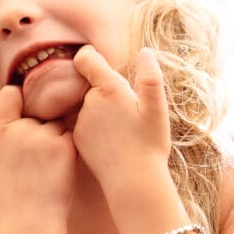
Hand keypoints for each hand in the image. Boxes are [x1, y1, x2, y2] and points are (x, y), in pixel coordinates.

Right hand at [0, 85, 76, 213]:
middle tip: (41, 155)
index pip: (9, 95)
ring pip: (58, 125)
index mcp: (2, 133)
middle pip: (39, 113)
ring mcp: (44, 137)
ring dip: (58, 138)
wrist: (31, 219)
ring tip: (50, 166)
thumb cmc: (11, 195)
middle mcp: (22, 130)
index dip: (18, 95)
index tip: (26, 102)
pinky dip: (69, 149)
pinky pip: (71, 137)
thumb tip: (5, 119)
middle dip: (42, 127)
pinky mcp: (65, 146)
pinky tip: (62, 168)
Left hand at [71, 46, 170, 194]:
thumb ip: (151, 78)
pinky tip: (112, 141)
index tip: (102, 62)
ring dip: (102, 109)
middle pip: (92, 84)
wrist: (133, 181)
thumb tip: (146, 52)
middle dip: (106, 89)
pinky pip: (85, 123)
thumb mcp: (157, 110)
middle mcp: (88, 102)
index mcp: (108, 89)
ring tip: (123, 129)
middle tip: (128, 109)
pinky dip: (96, 127)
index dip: (91, 56)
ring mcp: (80, 121)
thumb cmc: (150, 145)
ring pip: (89, 104)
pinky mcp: (76, 138)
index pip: (85, 58)